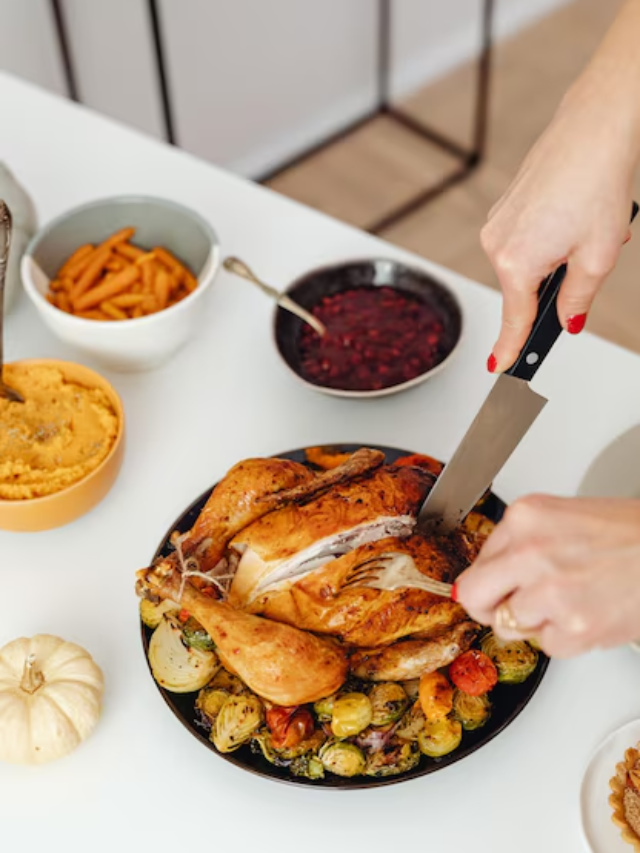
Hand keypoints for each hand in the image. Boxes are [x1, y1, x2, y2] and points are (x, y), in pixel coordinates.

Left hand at [454, 495, 639, 656]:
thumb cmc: (630, 534)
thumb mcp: (562, 517)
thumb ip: (518, 541)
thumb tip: (486, 573)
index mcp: (525, 517)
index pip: (476, 563)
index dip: (489, 580)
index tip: (498, 587)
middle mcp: (531, 552)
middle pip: (474, 597)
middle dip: (488, 607)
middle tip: (509, 607)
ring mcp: (551, 592)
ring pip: (508, 627)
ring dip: (534, 623)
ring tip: (567, 602)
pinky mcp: (574, 628)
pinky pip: (547, 647)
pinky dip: (565, 639)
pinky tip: (588, 613)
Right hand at [482, 82, 635, 372]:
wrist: (596, 124)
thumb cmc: (597, 181)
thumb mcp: (599, 256)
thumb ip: (578, 298)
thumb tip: (569, 320)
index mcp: (516, 262)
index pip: (514, 320)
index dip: (511, 349)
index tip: (501, 369)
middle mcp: (496, 242)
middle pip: (523, 289)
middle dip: (555, 286)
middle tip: (588, 262)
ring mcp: (498, 221)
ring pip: (526, 262)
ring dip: (556, 258)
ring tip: (587, 230)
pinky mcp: (506, 205)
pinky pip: (524, 238)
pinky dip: (549, 237)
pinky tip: (575, 215)